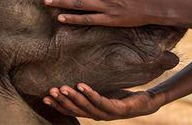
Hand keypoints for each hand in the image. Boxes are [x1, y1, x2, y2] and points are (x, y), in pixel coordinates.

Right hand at [43, 84, 162, 120]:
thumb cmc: (123, 97)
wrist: (146, 103)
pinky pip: (101, 101)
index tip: (45, 97)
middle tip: (50, 91)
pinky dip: (90, 94)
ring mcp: (108, 113)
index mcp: (93, 112)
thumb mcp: (104, 92)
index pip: (71, 111)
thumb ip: (91, 90)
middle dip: (62, 100)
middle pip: (76, 109)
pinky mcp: (118, 109)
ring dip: (73, 97)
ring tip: (62, 87)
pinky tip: (81, 85)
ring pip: (86, 106)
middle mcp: (98, 115)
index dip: (58, 106)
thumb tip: (75, 77)